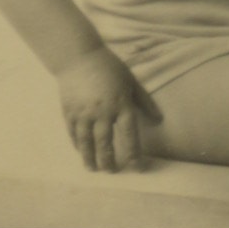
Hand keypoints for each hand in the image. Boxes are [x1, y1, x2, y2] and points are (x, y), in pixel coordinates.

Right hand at [56, 47, 160, 172]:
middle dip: (109, 161)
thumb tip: (159, 120)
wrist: (79, 56)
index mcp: (121, 104)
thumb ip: (145, 102)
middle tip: (112, 171)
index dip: (134, 154)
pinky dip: (77, 144)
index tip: (138, 168)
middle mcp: (102, 112)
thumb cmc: (109, 67)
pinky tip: (81, 151)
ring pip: (86, 142)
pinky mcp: (69, 112)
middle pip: (105, 143)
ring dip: (90, 158)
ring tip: (93, 169)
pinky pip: (73, 133)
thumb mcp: (131, 82)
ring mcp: (84, 113)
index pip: (130, 135)